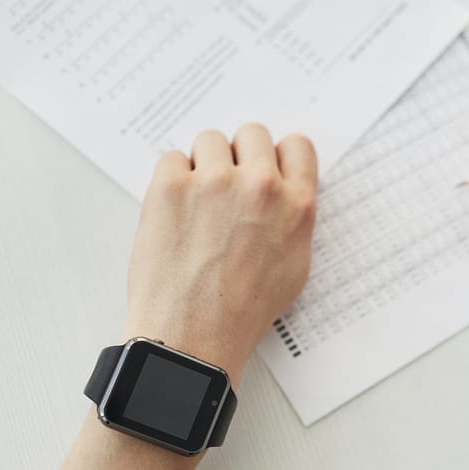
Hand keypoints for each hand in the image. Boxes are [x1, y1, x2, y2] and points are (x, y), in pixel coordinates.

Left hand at [123, 124, 317, 385]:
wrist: (193, 335)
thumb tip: (283, 194)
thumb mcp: (294, 267)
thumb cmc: (242, 312)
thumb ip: (293, 220)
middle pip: (252, 134)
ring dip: (203, 164)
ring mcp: (214, 182)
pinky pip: (171, 158)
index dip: (277, 155)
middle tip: (225, 186)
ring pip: (210, 140)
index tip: (264, 165)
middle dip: (239, 155)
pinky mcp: (171, 186)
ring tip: (196, 202)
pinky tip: (175, 210)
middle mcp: (261, 186)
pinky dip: (171, 178)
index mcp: (297, 205)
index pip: (297, 146)